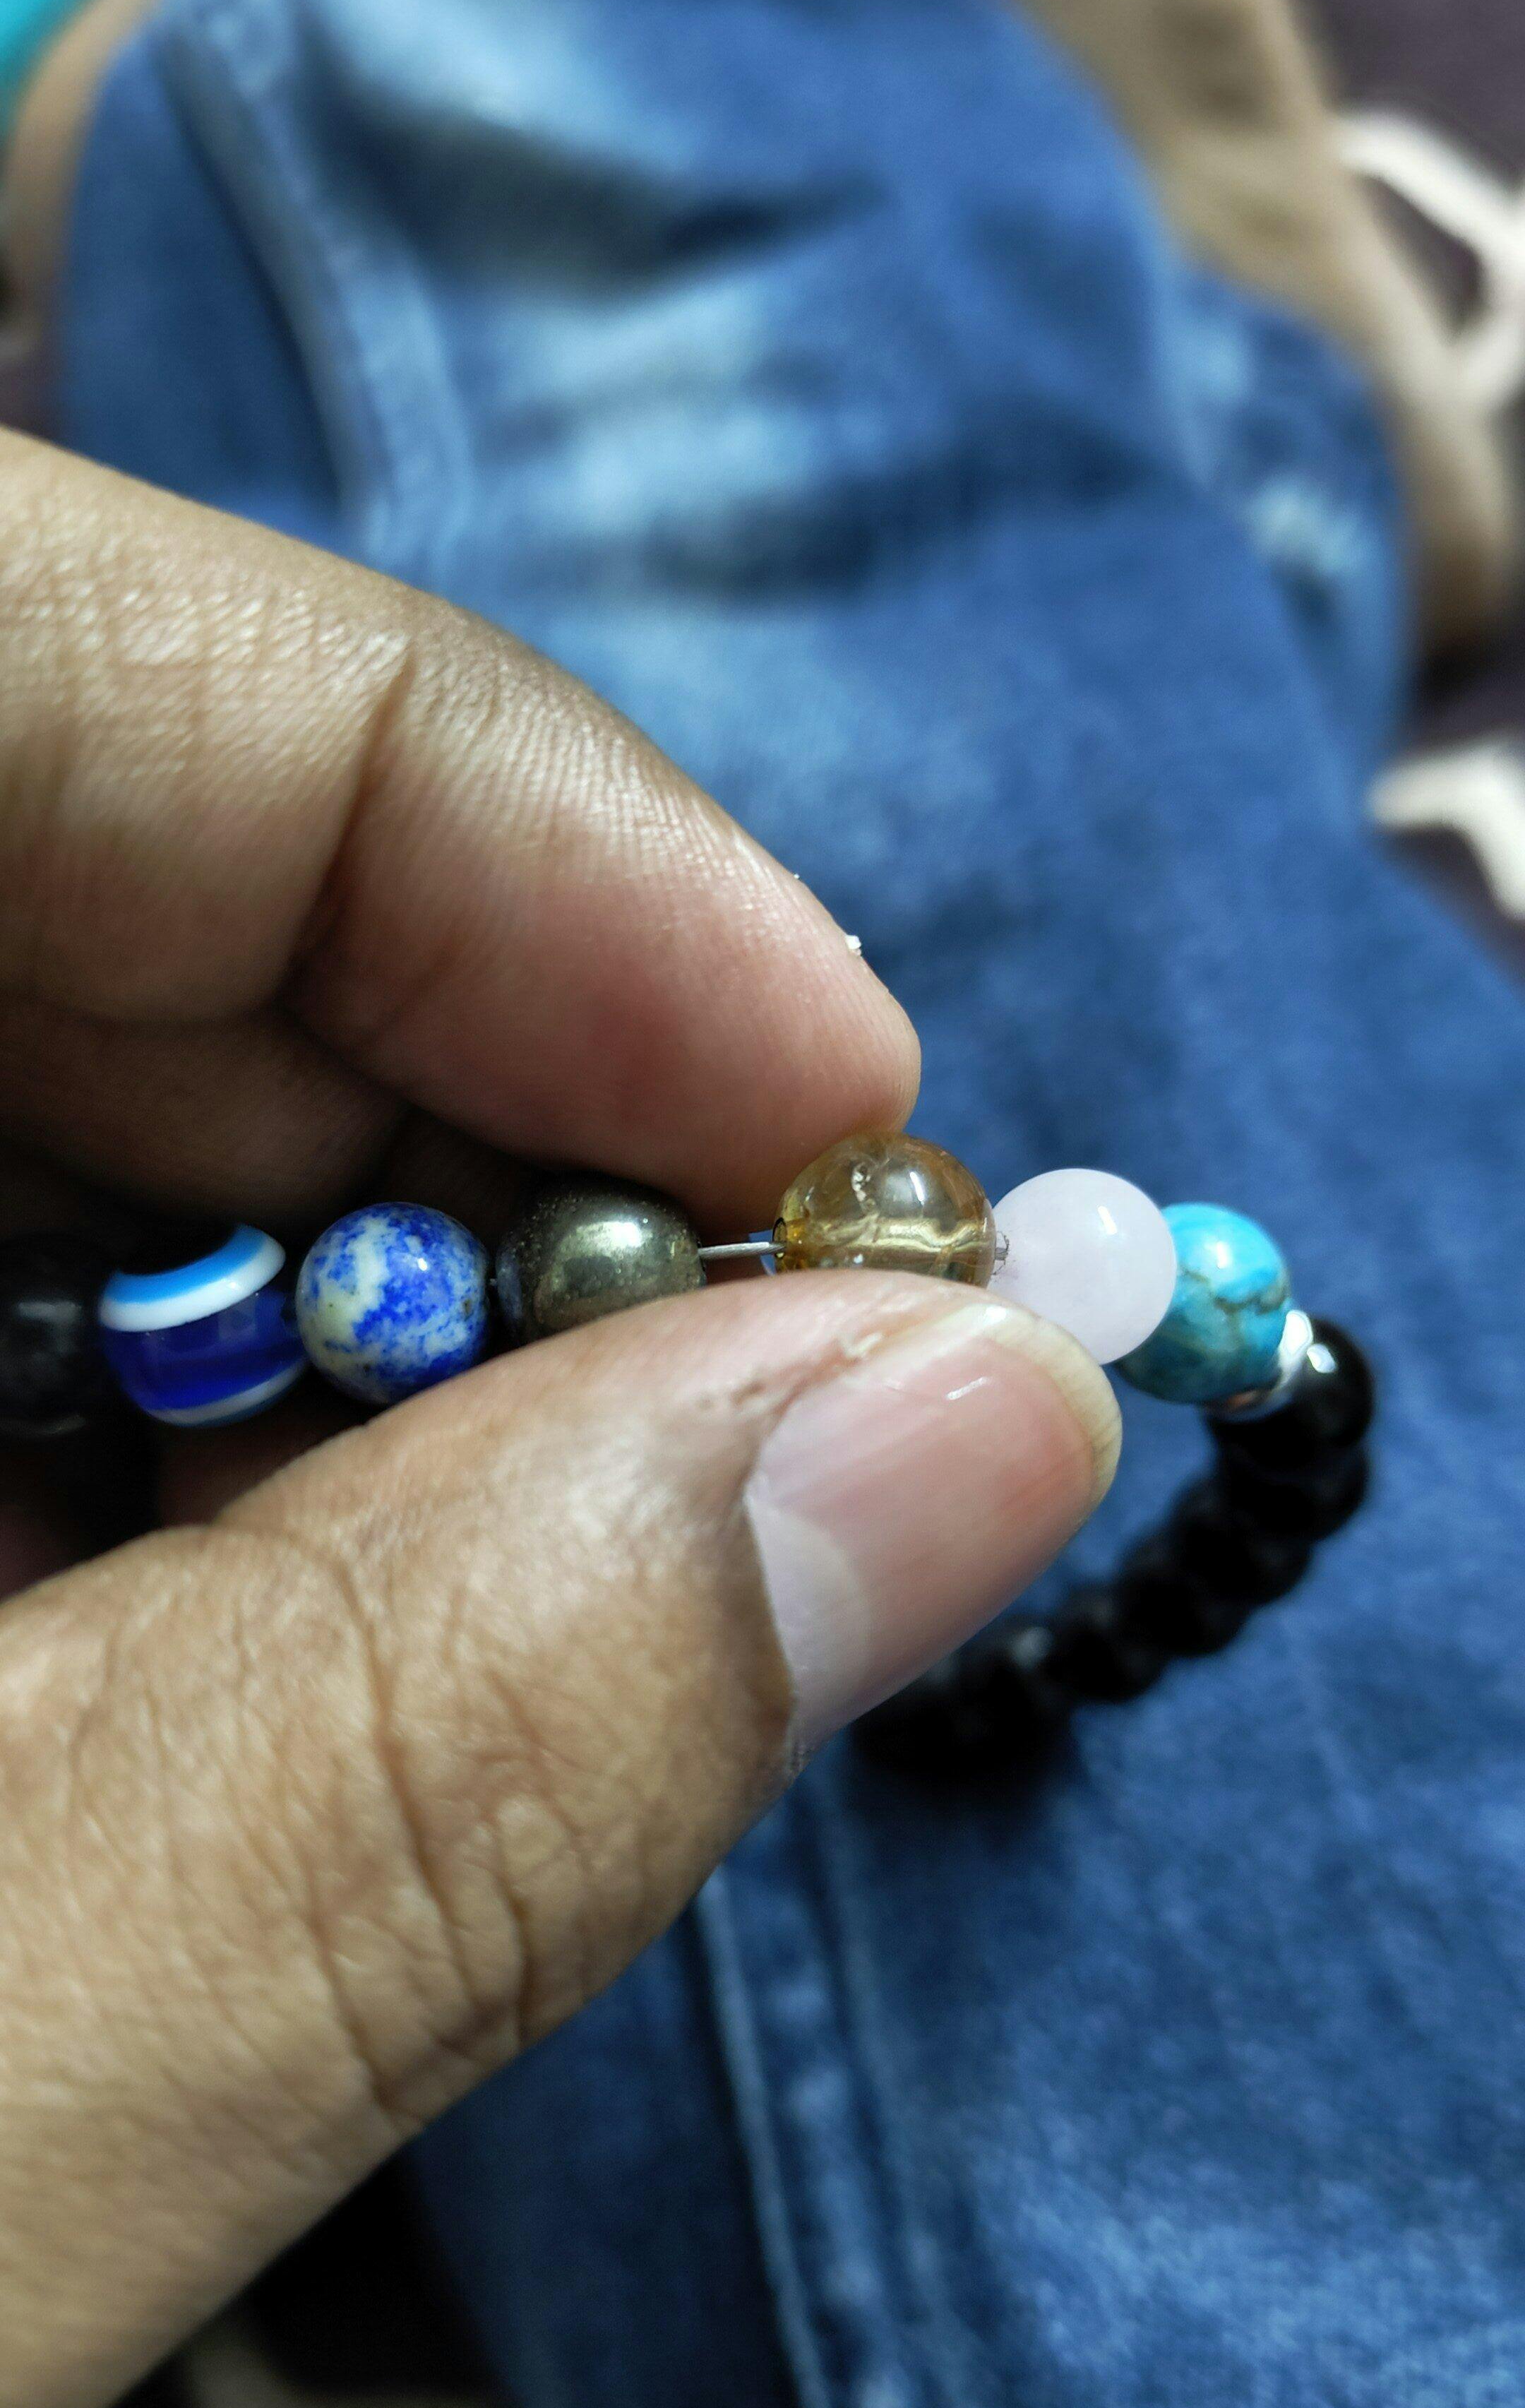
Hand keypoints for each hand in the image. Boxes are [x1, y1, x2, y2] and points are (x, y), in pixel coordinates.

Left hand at [0, 432, 1116, 2407]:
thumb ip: (412, 1771)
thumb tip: (955, 1437)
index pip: (23, 635)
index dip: (497, 829)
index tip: (843, 1126)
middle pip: (33, 798)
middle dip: (452, 1090)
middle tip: (747, 1393)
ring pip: (5, 1038)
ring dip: (318, 1278)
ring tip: (507, 1550)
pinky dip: (142, 1396)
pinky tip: (234, 1606)